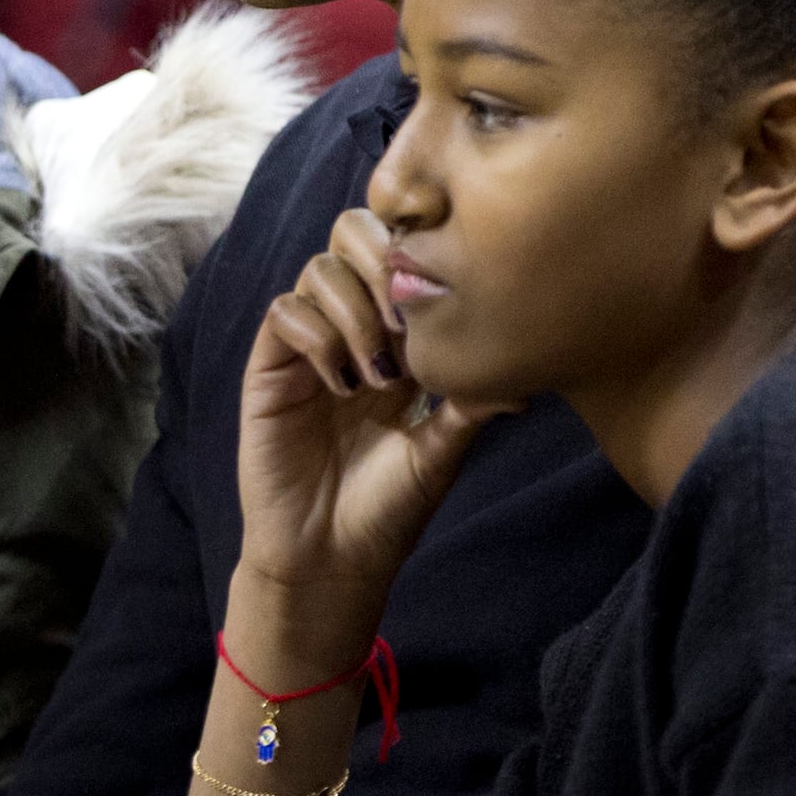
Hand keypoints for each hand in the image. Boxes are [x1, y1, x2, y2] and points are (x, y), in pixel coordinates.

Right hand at [234, 209, 503, 655]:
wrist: (330, 560)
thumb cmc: (387, 510)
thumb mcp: (442, 451)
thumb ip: (473, 403)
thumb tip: (525, 371)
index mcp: (399, 340)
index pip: (404, 256)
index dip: (423, 254)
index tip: (449, 292)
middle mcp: (351, 329)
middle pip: (354, 234)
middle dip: (384, 260)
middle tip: (407, 320)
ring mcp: (308, 346)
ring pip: (320, 268)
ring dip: (354, 308)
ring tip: (377, 372)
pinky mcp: (270, 369)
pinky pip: (284, 312)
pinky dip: (317, 336)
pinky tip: (342, 386)